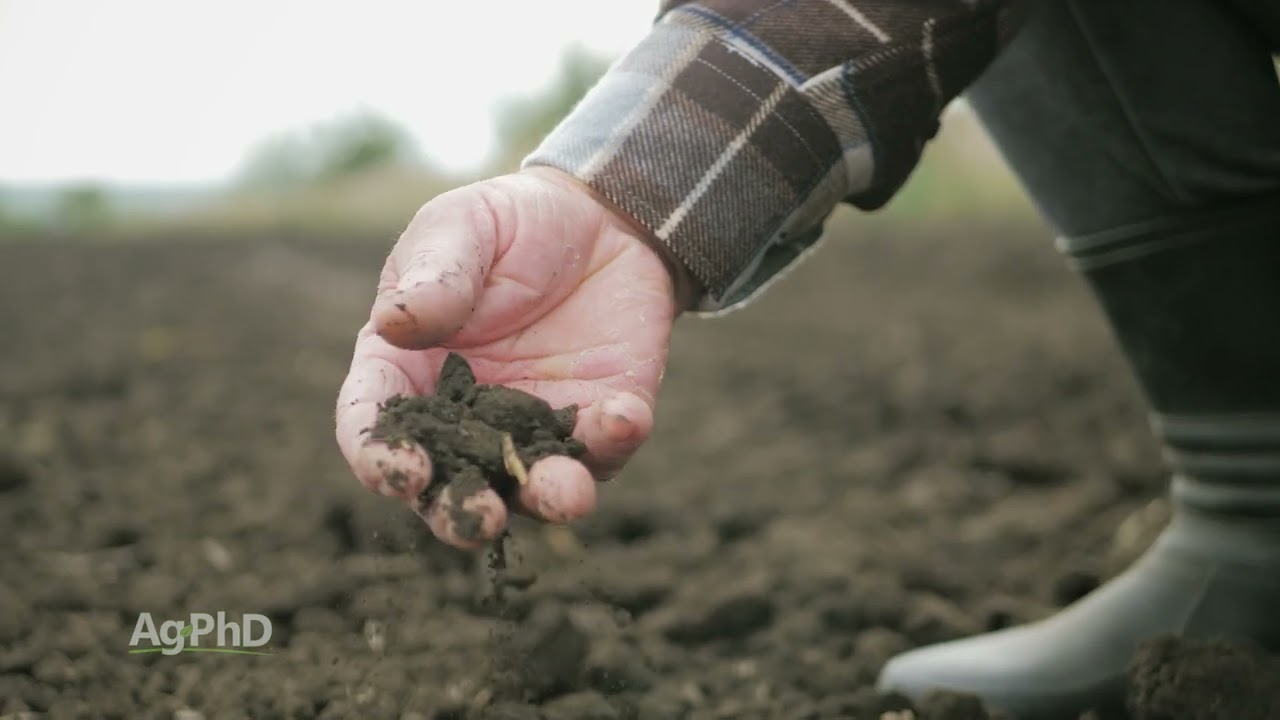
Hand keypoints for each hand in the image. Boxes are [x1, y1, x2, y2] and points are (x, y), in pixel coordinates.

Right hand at [335, 168, 678, 549]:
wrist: (602, 219)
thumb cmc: (508, 225)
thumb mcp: (462, 227)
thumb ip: (434, 274)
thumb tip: (395, 321)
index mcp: (405, 371)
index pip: (373, 425)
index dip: (379, 456)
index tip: (399, 471)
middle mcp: (464, 418)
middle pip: (449, 485)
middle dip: (462, 512)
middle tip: (480, 519)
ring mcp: (533, 429)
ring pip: (531, 487)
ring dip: (546, 498)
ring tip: (563, 493)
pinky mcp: (597, 421)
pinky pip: (604, 447)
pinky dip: (613, 439)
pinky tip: (621, 414)